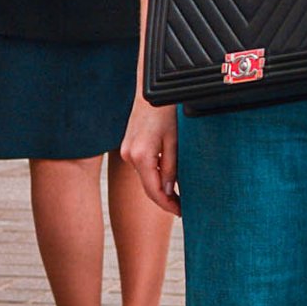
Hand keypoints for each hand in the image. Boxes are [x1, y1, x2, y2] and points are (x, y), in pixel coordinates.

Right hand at [119, 92, 179, 216]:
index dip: (167, 204)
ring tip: (177, 195)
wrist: (149, 94)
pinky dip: (152, 175)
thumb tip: (168, 191)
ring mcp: (126, 152)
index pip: (153, 191)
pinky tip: (165, 178)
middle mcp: (129, 156)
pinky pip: (141, 167)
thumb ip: (170, 167)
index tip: (181, 212)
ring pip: (144, 177)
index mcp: (141, 156)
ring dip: (158, 187)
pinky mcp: (127, 147)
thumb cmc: (165, 114)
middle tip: (181, 207)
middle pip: (147, 186)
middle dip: (164, 199)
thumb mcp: (173, 142)